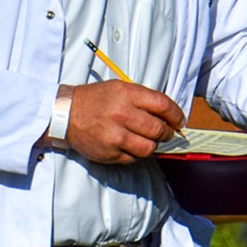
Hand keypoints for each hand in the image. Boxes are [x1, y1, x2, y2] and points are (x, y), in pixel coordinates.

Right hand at [62, 81, 184, 164]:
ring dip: (153, 145)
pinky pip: (134, 158)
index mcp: (127, 95)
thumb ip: (143, 99)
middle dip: (167, 133)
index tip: (179, 121)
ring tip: (147, 140)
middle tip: (166, 133)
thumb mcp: (119, 88)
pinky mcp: (110, 152)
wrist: (66, 114)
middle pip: (159, 129)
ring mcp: (116, 136)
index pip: (163, 105)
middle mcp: (122, 114)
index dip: (176, 115)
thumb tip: (168, 115)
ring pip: (149, 148)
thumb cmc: (95, 100)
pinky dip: (136, 153)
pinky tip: (130, 145)